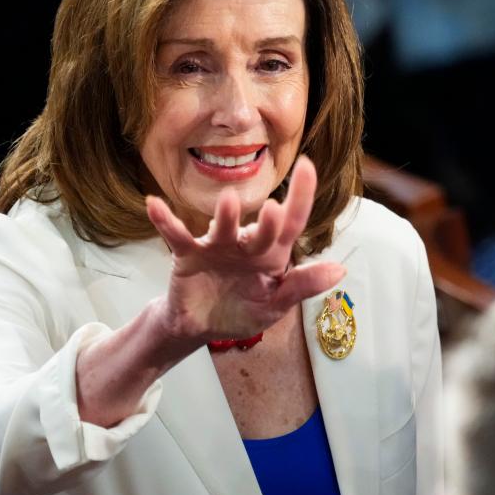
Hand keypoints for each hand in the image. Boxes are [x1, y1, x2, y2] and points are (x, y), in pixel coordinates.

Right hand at [146, 155, 345, 344]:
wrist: (200, 327)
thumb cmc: (242, 311)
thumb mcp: (275, 304)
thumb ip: (302, 286)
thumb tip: (340, 270)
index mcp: (272, 254)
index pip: (292, 224)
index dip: (301, 197)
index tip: (309, 166)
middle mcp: (246, 244)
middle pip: (260, 230)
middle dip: (267, 222)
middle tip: (273, 209)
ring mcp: (216, 246)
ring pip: (222, 228)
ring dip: (225, 217)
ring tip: (227, 202)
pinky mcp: (188, 255)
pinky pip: (176, 235)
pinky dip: (164, 220)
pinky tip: (153, 204)